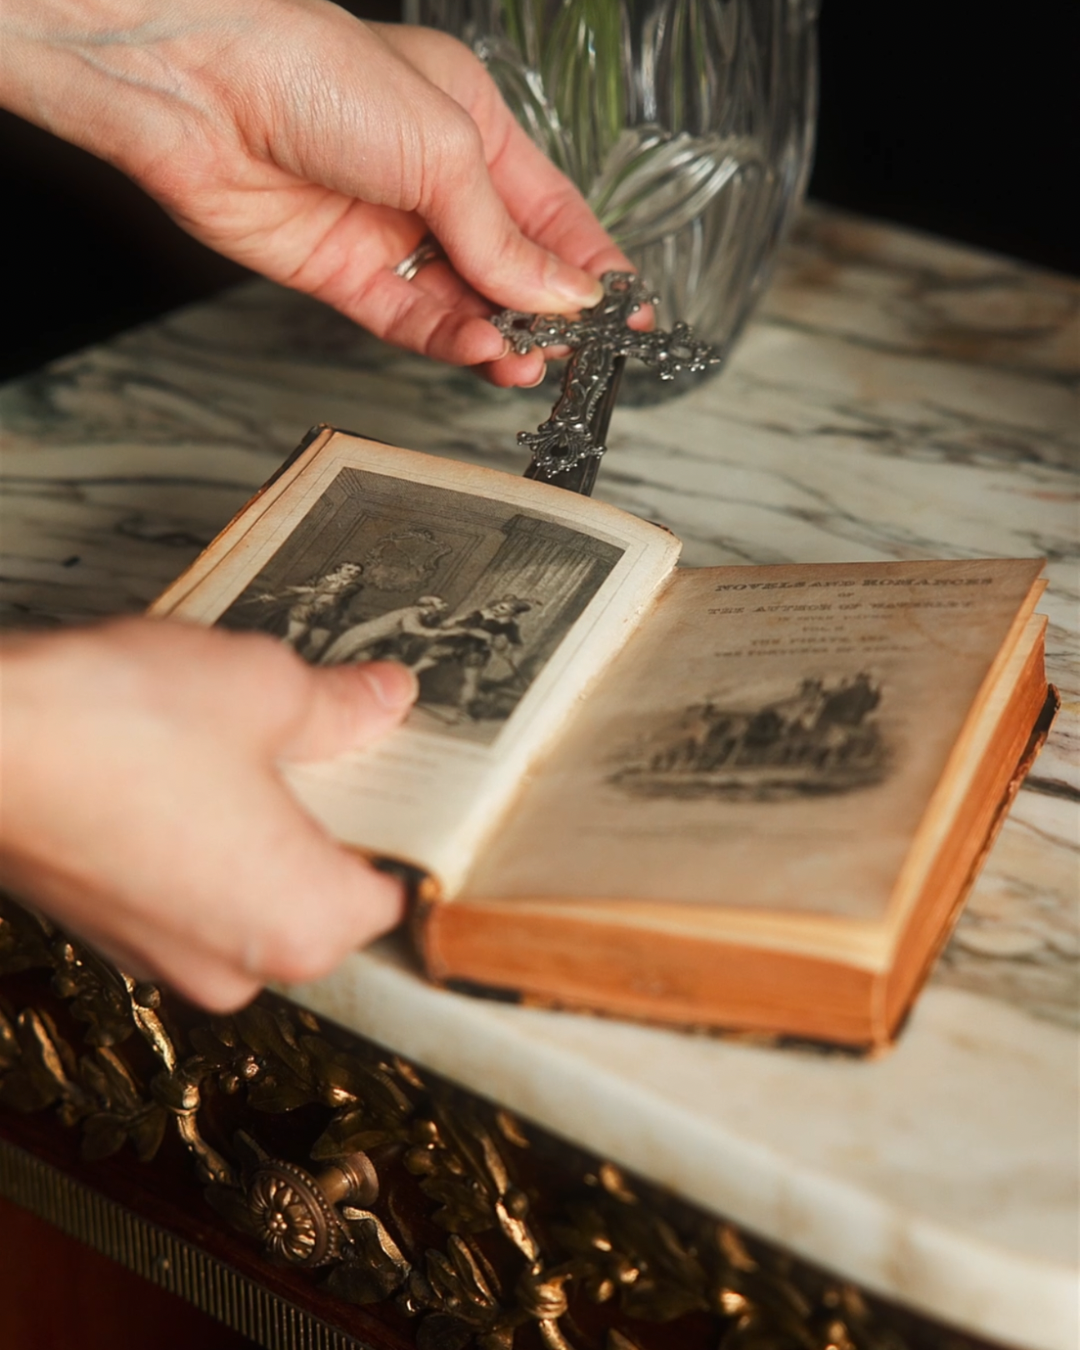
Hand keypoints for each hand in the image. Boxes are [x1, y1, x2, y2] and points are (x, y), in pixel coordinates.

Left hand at [0, 0, 632, 385]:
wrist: (201, 86)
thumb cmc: (317, 72)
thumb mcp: (446, 149)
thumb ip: (504, 235)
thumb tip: (561, 296)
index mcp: (472, 126)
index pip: (550, 212)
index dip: (591, 267)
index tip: (628, 314)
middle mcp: (431, 183)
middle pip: (509, 267)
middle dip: (547, 313)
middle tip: (578, 352)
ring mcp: (388, 233)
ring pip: (464, 303)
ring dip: (501, 336)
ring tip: (530, 361)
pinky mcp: (343, 276)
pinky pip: (412, 322)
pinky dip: (451, 342)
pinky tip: (482, 350)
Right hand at [0, 619, 417, 1009]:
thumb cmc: (113, 727)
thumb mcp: (264, 691)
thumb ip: (341, 708)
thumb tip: (384, 700)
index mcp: (303, 924)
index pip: (399, 892)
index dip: (407, 825)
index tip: (410, 776)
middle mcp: (239, 967)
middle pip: (328, 897)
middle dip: (335, 823)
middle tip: (338, 744)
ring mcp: (166, 957)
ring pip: (255, 894)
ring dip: (264, 830)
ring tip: (254, 749)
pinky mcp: (111, 931)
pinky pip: (192, 892)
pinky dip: (203, 842)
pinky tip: (188, 772)